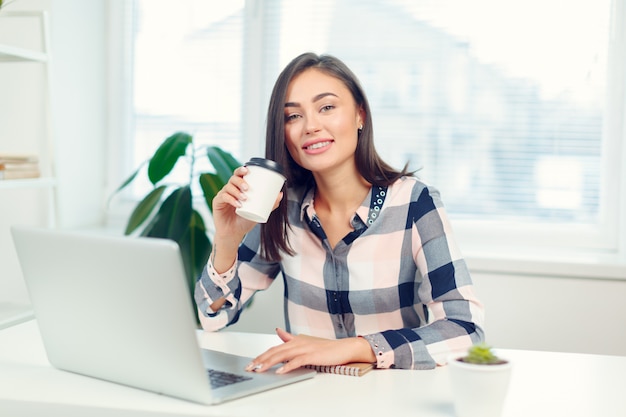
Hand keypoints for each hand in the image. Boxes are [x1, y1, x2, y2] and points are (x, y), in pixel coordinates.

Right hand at [212, 166, 283, 239]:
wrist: (235, 233)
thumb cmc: (245, 221)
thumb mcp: (260, 212)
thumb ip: (270, 204)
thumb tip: (280, 194)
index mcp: (239, 188)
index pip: (239, 175)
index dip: (241, 170)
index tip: (247, 170)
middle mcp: (230, 189)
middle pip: (233, 178)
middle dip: (240, 181)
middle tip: (248, 188)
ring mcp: (223, 195)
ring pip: (228, 187)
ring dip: (236, 191)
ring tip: (244, 198)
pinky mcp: (217, 202)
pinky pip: (223, 197)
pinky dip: (230, 199)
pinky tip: (237, 204)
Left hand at [245, 328, 375, 373]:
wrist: (344, 347)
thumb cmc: (326, 347)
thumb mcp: (305, 341)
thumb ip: (290, 338)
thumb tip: (278, 331)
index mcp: (295, 340)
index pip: (274, 348)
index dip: (261, 355)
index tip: (251, 362)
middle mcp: (298, 342)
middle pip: (275, 351)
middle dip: (260, 359)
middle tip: (250, 367)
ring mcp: (305, 348)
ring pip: (283, 355)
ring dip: (269, 363)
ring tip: (259, 369)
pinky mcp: (312, 355)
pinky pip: (297, 361)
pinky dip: (287, 366)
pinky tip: (280, 371)